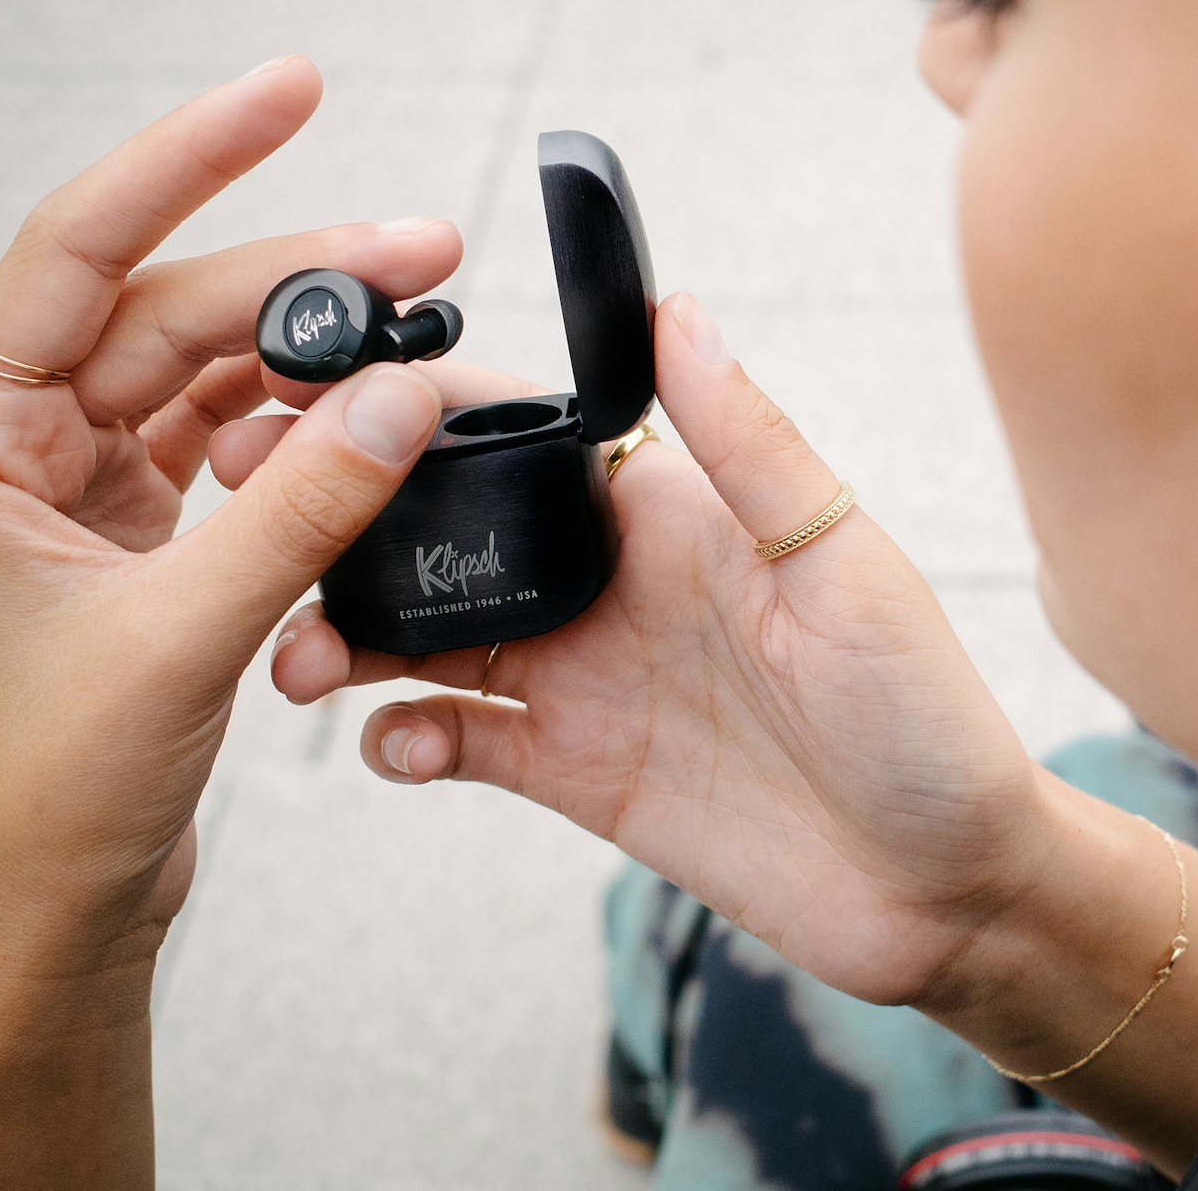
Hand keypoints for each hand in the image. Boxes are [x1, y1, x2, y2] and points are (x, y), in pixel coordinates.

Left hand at [0, 58, 459, 962]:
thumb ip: (301, 507)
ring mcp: (86, 483)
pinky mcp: (144, 528)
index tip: (289, 90)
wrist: (46, 914)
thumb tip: (403, 397)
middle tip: (425, 246)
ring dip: (312, 346)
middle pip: (174, 308)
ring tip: (415, 320)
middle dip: (303, 276)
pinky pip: (234, 439)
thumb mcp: (181, 635)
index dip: (188, 157)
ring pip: (213, 369)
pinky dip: (302, 424)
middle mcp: (22, 443)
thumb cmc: (47, 793)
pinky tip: (362, 417)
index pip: (81, 249)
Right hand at [215, 291, 1048, 1008]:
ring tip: (302, 660)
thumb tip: (676, 304)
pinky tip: (399, 748)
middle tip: (254, 520)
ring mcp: (582, 680)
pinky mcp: (572, 771)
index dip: (418, 416)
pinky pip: (461, 741)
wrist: (943, 891)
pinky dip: (408, 740)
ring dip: (353, 640)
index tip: (325, 400)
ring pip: (432, 638)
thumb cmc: (924, 715)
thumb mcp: (841, 564)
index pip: (517, 437)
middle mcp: (605, 586)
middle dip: (349, 526)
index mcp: (662, 514)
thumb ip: (747, 444)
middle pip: (448, 536)